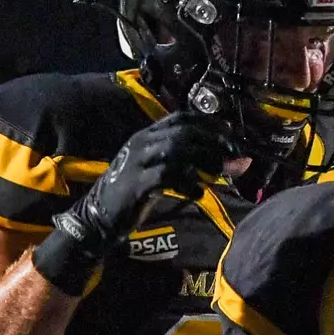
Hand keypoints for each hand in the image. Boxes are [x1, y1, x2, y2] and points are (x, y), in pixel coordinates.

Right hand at [33, 113, 238, 293]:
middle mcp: (142, 143)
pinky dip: (188, 183)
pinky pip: (168, 176)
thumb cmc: (134, 194)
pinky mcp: (137, 183)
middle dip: (213, 140)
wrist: (99, 217)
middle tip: (234, 153)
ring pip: (177, 149)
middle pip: (184, 131)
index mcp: (147, 136)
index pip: (181, 118)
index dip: (209, 123)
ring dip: (204, 159)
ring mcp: (137, 162)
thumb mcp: (158, 171)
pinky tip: (198, 193)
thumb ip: (186, 165)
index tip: (231, 134)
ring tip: (220, 172)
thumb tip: (223, 164)